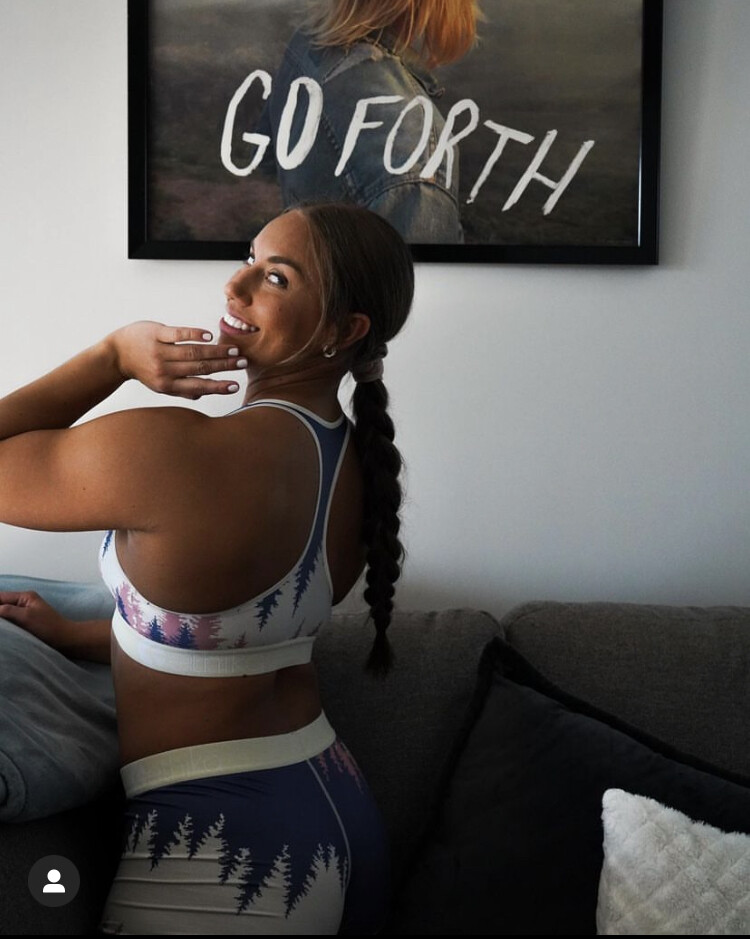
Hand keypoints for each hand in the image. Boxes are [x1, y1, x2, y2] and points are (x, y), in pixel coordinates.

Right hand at [0, 590, 72, 649]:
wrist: (66, 640)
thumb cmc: (49, 627)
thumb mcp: (26, 617)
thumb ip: (7, 610)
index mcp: (25, 597)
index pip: (0, 596)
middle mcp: (24, 602)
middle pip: (2, 604)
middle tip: (0, 626)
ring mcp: (26, 613)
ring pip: (5, 613)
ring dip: (2, 620)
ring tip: (2, 629)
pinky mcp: (27, 623)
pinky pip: (10, 621)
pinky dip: (5, 625)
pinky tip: (4, 632)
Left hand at [107, 321, 245, 398]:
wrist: (117, 354)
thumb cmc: (143, 369)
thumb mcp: (160, 385)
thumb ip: (181, 389)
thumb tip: (203, 392)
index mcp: (168, 385)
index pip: (198, 385)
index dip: (218, 386)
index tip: (235, 385)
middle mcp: (165, 370)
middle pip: (199, 368)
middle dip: (223, 366)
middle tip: (242, 363)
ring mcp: (160, 351)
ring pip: (192, 352)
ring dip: (215, 351)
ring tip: (233, 350)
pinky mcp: (156, 334)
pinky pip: (177, 334)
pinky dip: (194, 335)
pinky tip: (209, 336)